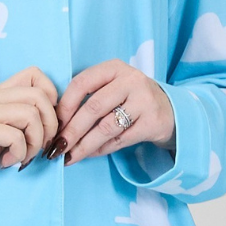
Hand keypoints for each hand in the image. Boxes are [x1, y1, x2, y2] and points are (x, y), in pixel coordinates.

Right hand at [0, 67, 59, 177]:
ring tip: (23, 156)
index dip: (51, 96)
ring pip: (30, 115)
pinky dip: (19, 153)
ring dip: (34, 142)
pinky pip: (14, 136)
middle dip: (49, 125)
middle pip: (40, 96)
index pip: (35, 74)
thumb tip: (51, 133)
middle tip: (40, 146)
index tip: (46, 122)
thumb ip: (21, 124)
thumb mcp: (0, 130)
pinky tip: (8, 162)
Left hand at [51, 59, 174, 164]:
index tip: (54, 124)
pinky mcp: (152, 123)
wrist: (171, 111)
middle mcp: (131, 80)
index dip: (64, 106)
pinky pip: (120, 140)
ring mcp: (144, 101)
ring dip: (84, 145)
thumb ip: (89, 96)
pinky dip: (102, 149)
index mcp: (114, 68)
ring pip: (106, 127)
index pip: (82, 83)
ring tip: (70, 156)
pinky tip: (91, 153)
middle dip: (72, 130)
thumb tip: (58, 123)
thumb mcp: (113, 86)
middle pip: (93, 107)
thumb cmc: (131, 99)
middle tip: (57, 147)